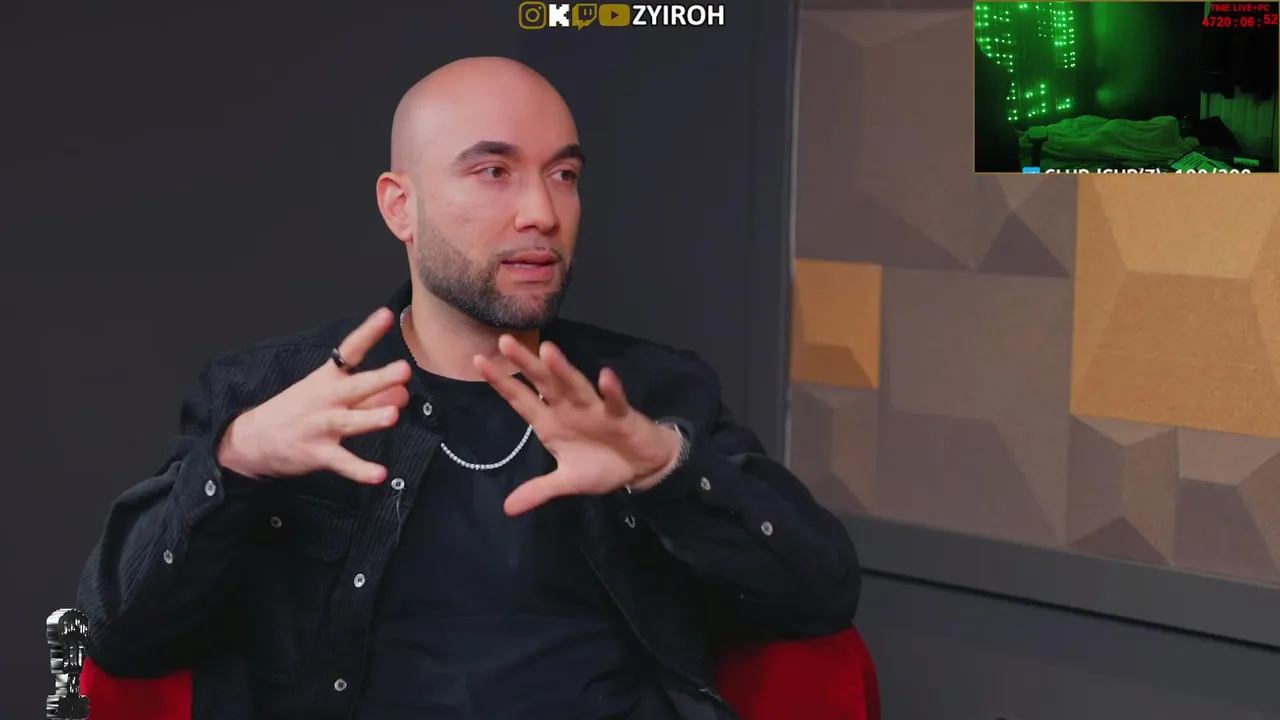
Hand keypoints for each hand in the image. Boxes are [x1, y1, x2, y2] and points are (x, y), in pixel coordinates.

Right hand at [217, 308, 411, 483]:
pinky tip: (380, 475)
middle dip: (379, 379)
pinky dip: (360, 470)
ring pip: (349, 422)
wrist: (252, 439)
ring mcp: (320, 426)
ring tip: (392, 416)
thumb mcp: (326, 393)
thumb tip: (403, 393)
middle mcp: (325, 399)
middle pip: (355, 387)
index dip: (368, 332)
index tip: (386, 315)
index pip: (350, 350)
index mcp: (327, 378)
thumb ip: (367, 394)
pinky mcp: (317, 454)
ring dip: (370, 418)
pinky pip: (343, 463)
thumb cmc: (297, 411)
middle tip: (403, 370)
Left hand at [476, 336, 684, 515]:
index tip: (478, 361)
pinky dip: (611, 390)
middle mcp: (568, 410)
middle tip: (505, 341)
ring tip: (547, 351)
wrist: (641, 467)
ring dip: (563, 370)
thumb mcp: (567, 482)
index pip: (521, 400)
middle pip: (543, 383)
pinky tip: (606, 376)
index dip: (501, 382)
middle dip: (526, 364)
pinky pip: (615, 402)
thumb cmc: (602, 466)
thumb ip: (539, 490)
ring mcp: (594, 409)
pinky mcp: (620, 415)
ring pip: (575, 386)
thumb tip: (508, 509)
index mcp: (550, 423)